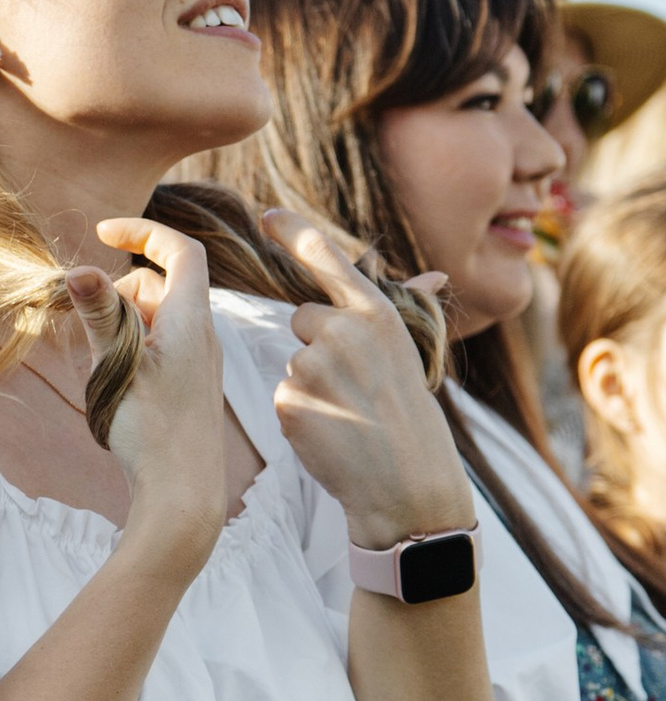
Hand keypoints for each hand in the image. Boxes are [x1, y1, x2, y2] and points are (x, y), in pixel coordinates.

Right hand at [88, 219, 227, 564]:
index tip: (104, 231)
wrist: (184, 496)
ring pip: (159, 317)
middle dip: (122, 290)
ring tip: (101, 361)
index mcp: (190, 320)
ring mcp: (199, 362)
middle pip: (164, 284)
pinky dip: (134, 346)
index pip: (180, 250)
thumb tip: (78, 270)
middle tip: (90, 322)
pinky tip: (116, 384)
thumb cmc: (151, 432)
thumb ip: (100, 316)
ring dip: (124, 322)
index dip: (144, 231)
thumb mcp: (116, 368)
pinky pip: (162, 346)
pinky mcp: (190, 387)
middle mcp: (203, 335)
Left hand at [256, 207, 471, 545]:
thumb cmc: (411, 419)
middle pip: (303, 318)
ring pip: (293, 360)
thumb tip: (435, 275)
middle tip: (355, 386)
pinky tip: (332, 432)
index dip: (294, 232)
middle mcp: (344, 329)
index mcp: (378, 314)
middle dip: (318, 346)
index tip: (266, 214)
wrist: (407, 485)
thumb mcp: (411, 356)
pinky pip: (283, 395)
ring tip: (349, 414)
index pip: (327, 259)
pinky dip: (301, 414)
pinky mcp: (290, 398)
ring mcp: (313, 364)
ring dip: (312, 384)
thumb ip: (404, 312)